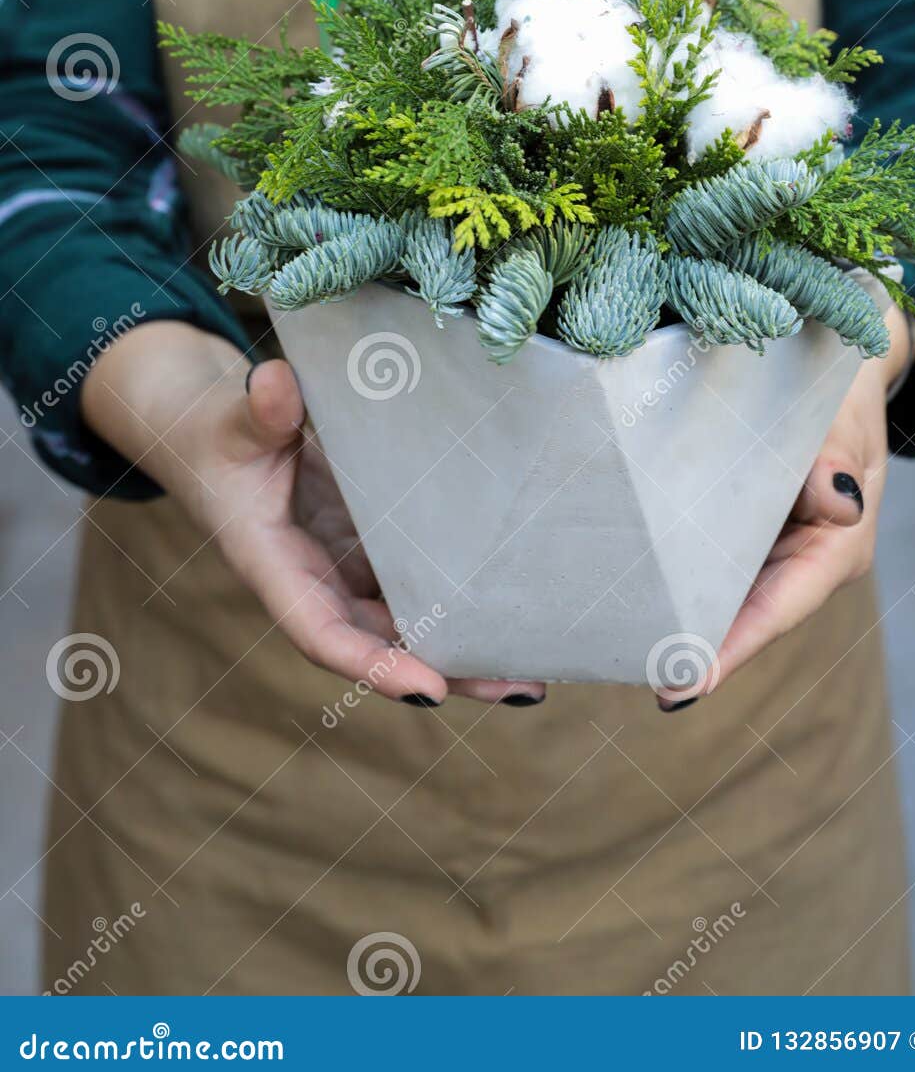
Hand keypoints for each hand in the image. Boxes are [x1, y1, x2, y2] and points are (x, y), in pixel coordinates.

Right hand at [83, 325, 544, 707]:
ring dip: (467, 649)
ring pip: (409, 625)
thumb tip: (275, 381)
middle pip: (384, 646)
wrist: (220, 439)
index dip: (375, 666)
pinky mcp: (374, 553)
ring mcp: (349, 573)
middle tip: (521, 687)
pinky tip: (515, 613)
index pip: (324, 634)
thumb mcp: (234, 422)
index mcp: (277, 568)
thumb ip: (257, 411)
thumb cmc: (223, 436)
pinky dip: (462, 604)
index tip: (430, 690)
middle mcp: (318, 586)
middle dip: (449, 672)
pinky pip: (420, 588)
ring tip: (537, 668)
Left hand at [655, 305, 914, 709]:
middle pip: (747, 615)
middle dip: (697, 646)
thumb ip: (835, 458)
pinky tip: (637, 592)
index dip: (732, 649)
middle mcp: (806, 559)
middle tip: (640, 675)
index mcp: (838, 546)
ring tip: (627, 646)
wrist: (838, 360)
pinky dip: (682, 577)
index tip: (684, 684)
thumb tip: (839, 504)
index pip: (778, 609)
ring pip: (726, 594)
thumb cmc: (842, 392)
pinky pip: (713, 561)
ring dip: (685, 617)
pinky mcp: (749, 529)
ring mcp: (776, 547)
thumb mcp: (843, 420)